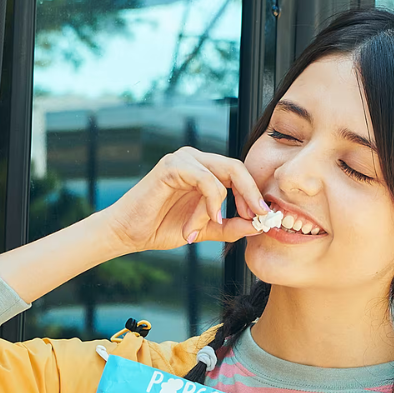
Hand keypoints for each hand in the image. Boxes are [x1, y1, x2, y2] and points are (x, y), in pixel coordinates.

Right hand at [108, 147, 268, 252]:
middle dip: (251, 194)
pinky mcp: (172, 166)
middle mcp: (195, 159)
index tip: (263, 217)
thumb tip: (258, 226)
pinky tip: (211, 219)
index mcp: (204, 171)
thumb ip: (230, 227)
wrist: (130, 233)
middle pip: (237, 168)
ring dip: (224, 205)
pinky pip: (205, 179)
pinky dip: (212, 202)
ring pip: (223, 174)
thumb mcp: (204, 230)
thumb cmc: (162, 228)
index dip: (253, 194)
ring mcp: (184, 159)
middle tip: (260, 215)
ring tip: (216, 225)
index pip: (239, 174)